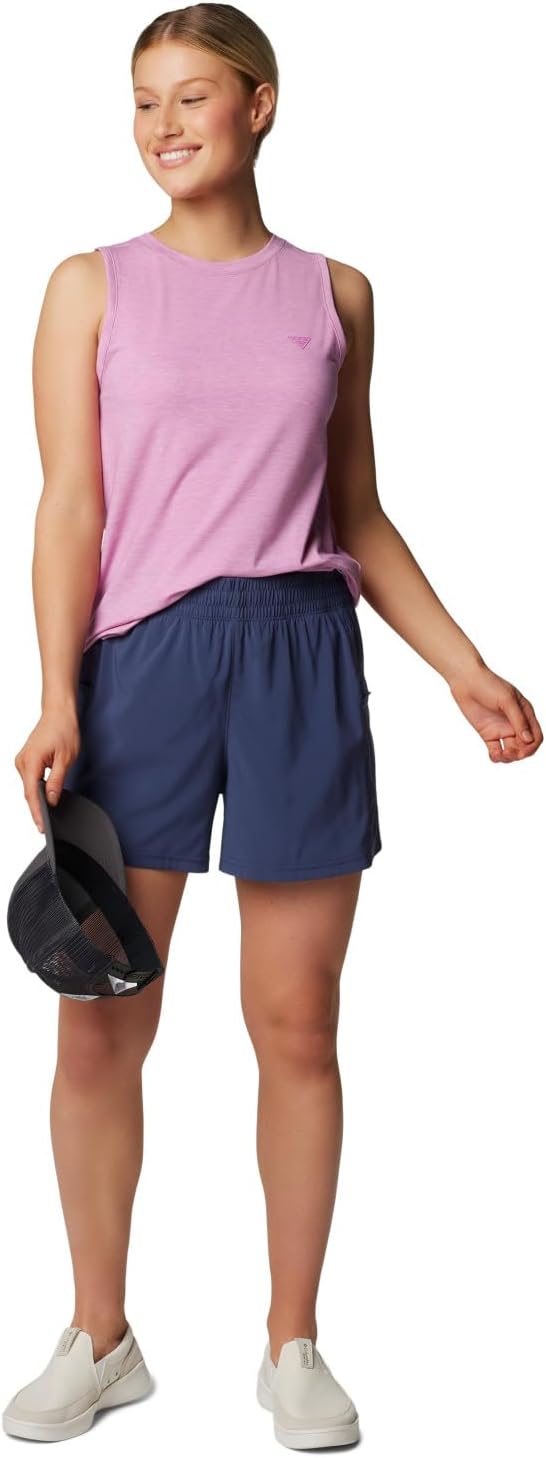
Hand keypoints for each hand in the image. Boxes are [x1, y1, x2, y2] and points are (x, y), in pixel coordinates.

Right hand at [14, 707, 80, 831]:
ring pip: (28, 787)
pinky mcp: (25, 761)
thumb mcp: (65, 758)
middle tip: (45, 826)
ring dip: (36, 799)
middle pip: (28, 792)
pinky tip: (43, 797)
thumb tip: (50, 799)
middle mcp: (22, 762)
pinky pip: (29, 780)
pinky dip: (35, 789)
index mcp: (31, 760)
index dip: (36, 812)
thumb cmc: (63, 729)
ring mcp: (22, 761)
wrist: (58, 713)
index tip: (40, 826)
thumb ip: (56, 781)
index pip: (31, 793)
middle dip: (37, 809)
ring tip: (45, 815)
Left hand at [447, 661, 542, 761]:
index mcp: (525, 713)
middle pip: (524, 747)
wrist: (465, 680)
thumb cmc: (488, 684)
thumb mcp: (507, 700)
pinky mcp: (488, 733)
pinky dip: (496, 756)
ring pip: (511, 751)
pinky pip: (496, 750)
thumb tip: (528, 740)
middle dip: (519, 754)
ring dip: (508, 758)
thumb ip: (518, 720)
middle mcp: (515, 723)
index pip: (536, 736)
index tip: (521, 751)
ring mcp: (502, 729)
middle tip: (508, 753)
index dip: (531, 747)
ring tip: (499, 755)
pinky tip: (494, 755)